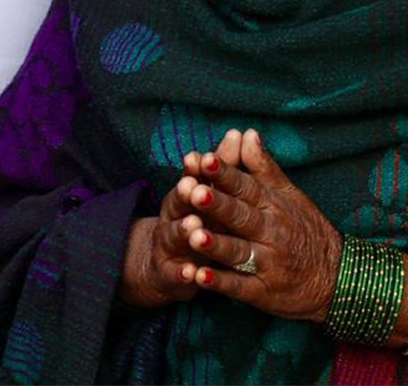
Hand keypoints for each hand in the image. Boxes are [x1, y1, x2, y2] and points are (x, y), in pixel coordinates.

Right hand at [117, 130, 242, 308]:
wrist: (167, 265)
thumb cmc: (198, 220)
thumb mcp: (208, 193)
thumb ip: (224, 165)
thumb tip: (240, 133)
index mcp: (186, 196)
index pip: (192, 177)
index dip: (196, 169)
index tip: (201, 157)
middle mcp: (173, 216)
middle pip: (180, 203)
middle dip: (187, 195)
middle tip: (195, 187)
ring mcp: (169, 245)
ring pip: (175, 235)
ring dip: (183, 230)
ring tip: (193, 225)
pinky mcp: (170, 274)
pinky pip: (177, 274)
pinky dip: (184, 274)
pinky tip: (191, 273)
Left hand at [186, 128, 342, 323]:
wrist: (337, 277)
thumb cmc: (305, 229)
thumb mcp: (289, 194)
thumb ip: (263, 166)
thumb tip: (246, 132)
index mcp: (272, 205)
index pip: (246, 185)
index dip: (224, 173)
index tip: (203, 159)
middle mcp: (270, 232)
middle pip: (240, 216)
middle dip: (216, 205)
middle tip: (192, 192)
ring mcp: (267, 263)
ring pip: (238, 252)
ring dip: (215, 245)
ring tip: (192, 236)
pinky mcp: (263, 292)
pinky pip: (239, 287)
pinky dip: (220, 284)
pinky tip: (198, 277)